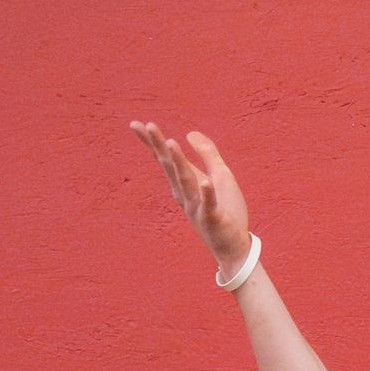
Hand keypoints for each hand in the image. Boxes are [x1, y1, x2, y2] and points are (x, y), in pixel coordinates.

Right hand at [130, 120, 251, 273]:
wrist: (233, 246)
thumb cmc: (226, 210)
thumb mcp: (219, 175)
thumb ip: (207, 154)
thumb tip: (189, 132)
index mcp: (186, 182)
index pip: (166, 159)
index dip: (152, 141)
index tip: (136, 124)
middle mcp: (185, 193)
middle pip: (170, 166)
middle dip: (160, 146)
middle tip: (148, 126)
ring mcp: (197, 206)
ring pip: (186, 181)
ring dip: (178, 162)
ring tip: (170, 143)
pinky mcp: (213, 218)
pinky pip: (209, 205)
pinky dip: (207, 194)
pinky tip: (205, 182)